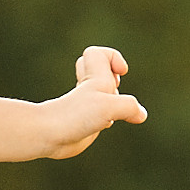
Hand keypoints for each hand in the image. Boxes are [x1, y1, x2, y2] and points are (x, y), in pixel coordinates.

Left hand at [40, 44, 146, 159]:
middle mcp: (89, 89)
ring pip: (102, 93)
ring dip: (114, 100)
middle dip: (113, 76)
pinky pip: (101, 114)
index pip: (98, 53)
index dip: (113, 58)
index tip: (120, 73)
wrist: (48, 136)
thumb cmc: (74, 116)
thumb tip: (140, 114)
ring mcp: (87, 105)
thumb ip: (128, 106)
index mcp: (94, 79)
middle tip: (114, 87)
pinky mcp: (85, 122)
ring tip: (112, 111)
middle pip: (100, 69)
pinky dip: (108, 118)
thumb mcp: (108, 107)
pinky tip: (104, 125)